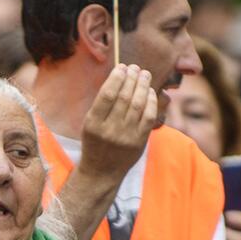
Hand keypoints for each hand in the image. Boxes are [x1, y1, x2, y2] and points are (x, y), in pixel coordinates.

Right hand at [76, 64, 157, 183]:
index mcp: (93, 123)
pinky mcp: (139, 142)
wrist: (101, 172)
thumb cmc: (95, 143)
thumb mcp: (90, 124)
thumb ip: (102, 104)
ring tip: (144, 75)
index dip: (117, 78)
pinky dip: (151, 102)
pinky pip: (148, 117)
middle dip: (132, 78)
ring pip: (138, 105)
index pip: (107, 94)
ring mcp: (126, 137)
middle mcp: (110, 130)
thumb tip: (120, 78)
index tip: (122, 67)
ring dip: (143, 86)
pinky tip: (150, 92)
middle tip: (135, 67)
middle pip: (124, 97)